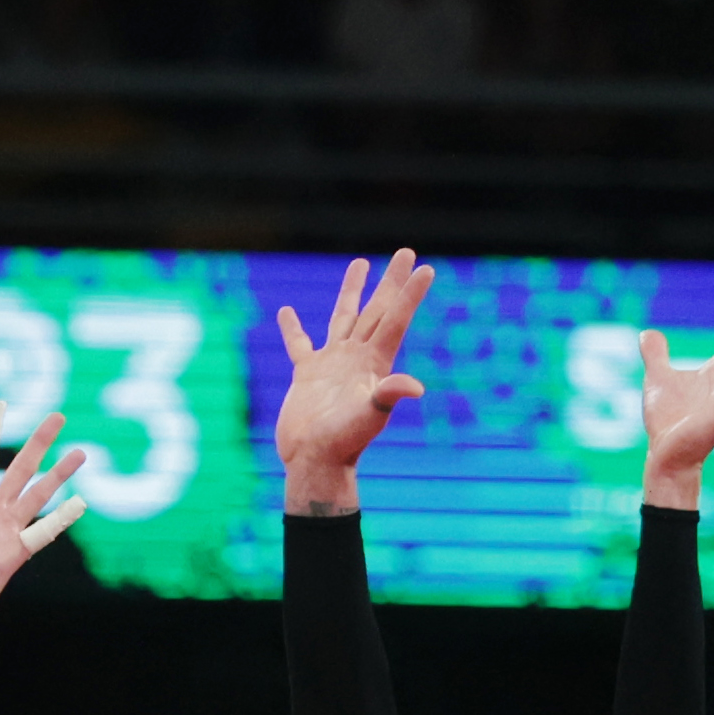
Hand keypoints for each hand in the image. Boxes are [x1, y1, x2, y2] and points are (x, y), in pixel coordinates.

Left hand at [0, 403, 85, 646]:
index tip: (0, 404)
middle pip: (20, 468)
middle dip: (39, 442)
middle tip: (58, 416)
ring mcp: (3, 533)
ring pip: (37, 494)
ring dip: (58, 474)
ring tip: (80, 453)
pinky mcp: (11, 555)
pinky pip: (41, 533)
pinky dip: (61, 519)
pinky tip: (79, 502)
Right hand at [272, 249, 433, 512]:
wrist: (314, 461)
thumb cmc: (344, 442)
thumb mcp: (369, 417)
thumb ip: (388, 396)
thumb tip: (416, 387)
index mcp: (374, 363)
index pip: (395, 319)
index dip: (411, 294)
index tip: (427, 268)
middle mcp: (356, 357)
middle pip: (377, 310)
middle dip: (390, 282)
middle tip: (405, 252)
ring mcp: (332, 363)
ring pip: (344, 317)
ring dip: (353, 291)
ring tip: (361, 264)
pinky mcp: (307, 374)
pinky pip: (299, 345)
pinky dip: (292, 329)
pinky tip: (286, 311)